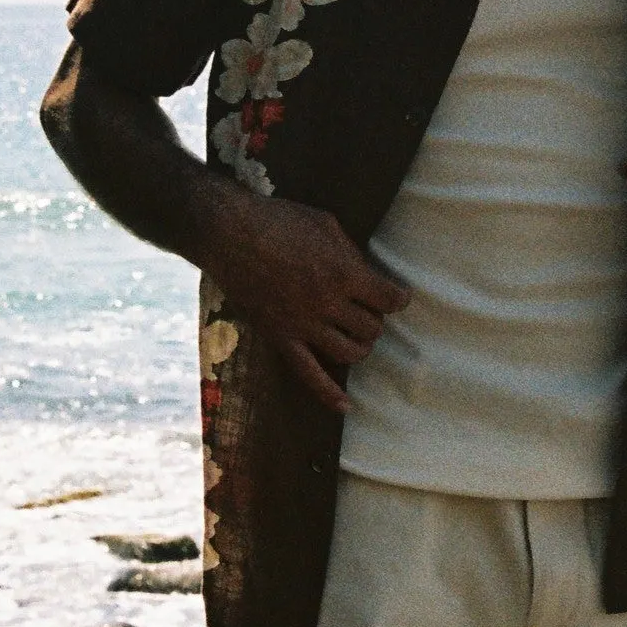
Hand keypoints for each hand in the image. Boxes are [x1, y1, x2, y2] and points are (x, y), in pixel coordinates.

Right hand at [197, 189, 410, 413]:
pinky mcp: (281, 337)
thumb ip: (349, 251)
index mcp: (344, 273)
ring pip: (350, 353)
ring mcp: (304, 325)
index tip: (396, 297)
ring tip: (354, 335)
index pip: (389, 299)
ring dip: (359, 346)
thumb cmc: (278, 220)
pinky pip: (308, 374)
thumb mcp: (325, 224)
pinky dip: (328, 394)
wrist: (228, 233)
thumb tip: (363, 270)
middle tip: (365, 309)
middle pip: (371, 328)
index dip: (397, 298)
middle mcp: (328, 304)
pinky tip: (344, 406)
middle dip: (374, 319)